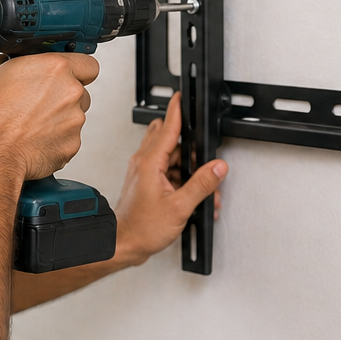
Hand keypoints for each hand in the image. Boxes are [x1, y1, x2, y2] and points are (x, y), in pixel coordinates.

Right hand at [0, 53, 98, 179]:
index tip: (68, 76)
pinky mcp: (73, 144)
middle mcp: (70, 92)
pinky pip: (69, 138)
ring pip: (76, 116)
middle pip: (81, 92)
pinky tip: (35, 138)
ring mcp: (75, 120)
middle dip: (64, 96)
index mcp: (55, 67)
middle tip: (41, 102)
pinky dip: (57, 139)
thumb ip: (11, 61)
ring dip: (60, 118)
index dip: (77, 70)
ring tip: (33, 123)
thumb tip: (12, 61)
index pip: (87, 64)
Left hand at [112, 94, 226, 265]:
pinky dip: (180, 177)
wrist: (123, 244)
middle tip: (202, 156)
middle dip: (189, 145)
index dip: (177, 110)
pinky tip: (191, 193)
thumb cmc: (141, 228)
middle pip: (170, 140)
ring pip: (170, 156)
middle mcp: (144, 163)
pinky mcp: (145, 182)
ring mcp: (143, 172)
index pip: (168, 127)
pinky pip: (166, 170)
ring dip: (187, 166)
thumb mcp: (179, 207)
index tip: (182, 96)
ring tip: (200, 184)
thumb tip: (217, 168)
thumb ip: (201, 185)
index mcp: (150, 162)